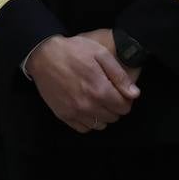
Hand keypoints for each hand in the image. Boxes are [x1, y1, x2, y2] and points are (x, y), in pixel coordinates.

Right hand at [24, 34, 140, 133]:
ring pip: (99, 125)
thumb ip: (119, 75)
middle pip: (113, 117)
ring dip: (102, 115)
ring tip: (97, 100)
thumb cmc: (74, 51)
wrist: (44, 55)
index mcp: (100, 90)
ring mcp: (74, 112)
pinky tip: (86, 108)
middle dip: (115, 107)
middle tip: (109, 94)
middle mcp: (88, 105)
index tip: (121, 92)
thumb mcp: (101, 54)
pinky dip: (88, 121)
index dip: (126, 100)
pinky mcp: (63, 115)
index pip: (124, 107)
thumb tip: (134, 94)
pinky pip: (83, 128)